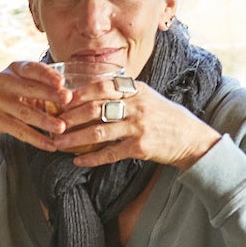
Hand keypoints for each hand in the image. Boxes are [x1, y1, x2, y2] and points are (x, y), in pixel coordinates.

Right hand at [0, 62, 73, 169]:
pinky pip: (19, 130)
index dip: (47, 75)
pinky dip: (36, 139)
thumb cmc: (7, 98)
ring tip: (62, 128)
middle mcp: (2, 82)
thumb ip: (40, 87)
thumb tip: (71, 97)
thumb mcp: (19, 86)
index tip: (62, 82)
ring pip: (25, 112)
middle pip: (30, 88)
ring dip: (45, 121)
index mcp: (13, 69)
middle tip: (68, 101)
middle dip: (50, 95)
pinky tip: (50, 145)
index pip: (32, 69)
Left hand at [59, 82, 221, 169]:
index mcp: (136, 89)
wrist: (192, 139)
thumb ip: (124, 94)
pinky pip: (109, 152)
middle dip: (70, 116)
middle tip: (53, 124)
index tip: (61, 101)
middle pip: (95, 107)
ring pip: (98, 130)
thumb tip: (94, 93)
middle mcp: (136, 105)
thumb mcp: (147, 98)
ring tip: (58, 143)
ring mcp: (138, 126)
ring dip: (74, 138)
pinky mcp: (140, 147)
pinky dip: (91, 158)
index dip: (78, 94)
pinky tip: (78, 161)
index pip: (101, 86)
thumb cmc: (165, 118)